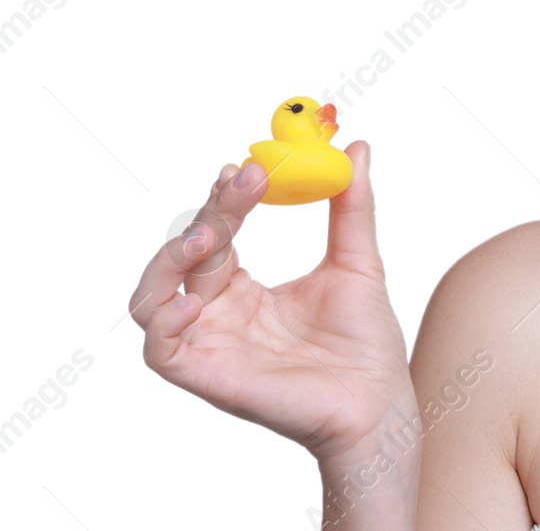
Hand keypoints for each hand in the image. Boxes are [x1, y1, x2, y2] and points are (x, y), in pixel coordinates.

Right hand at [130, 141, 416, 461]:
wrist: (381, 401)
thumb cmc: (367, 342)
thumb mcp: (359, 262)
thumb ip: (352, 207)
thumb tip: (355, 148)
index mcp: (243, 289)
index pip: (217, 233)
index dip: (224, 199)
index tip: (248, 166)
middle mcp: (217, 314)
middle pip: (184, 255)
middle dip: (210, 213)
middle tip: (244, 180)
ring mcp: (209, 345)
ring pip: (150, 298)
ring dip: (167, 260)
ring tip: (209, 237)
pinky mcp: (207, 377)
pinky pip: (160, 349)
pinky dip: (165, 320)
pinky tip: (196, 299)